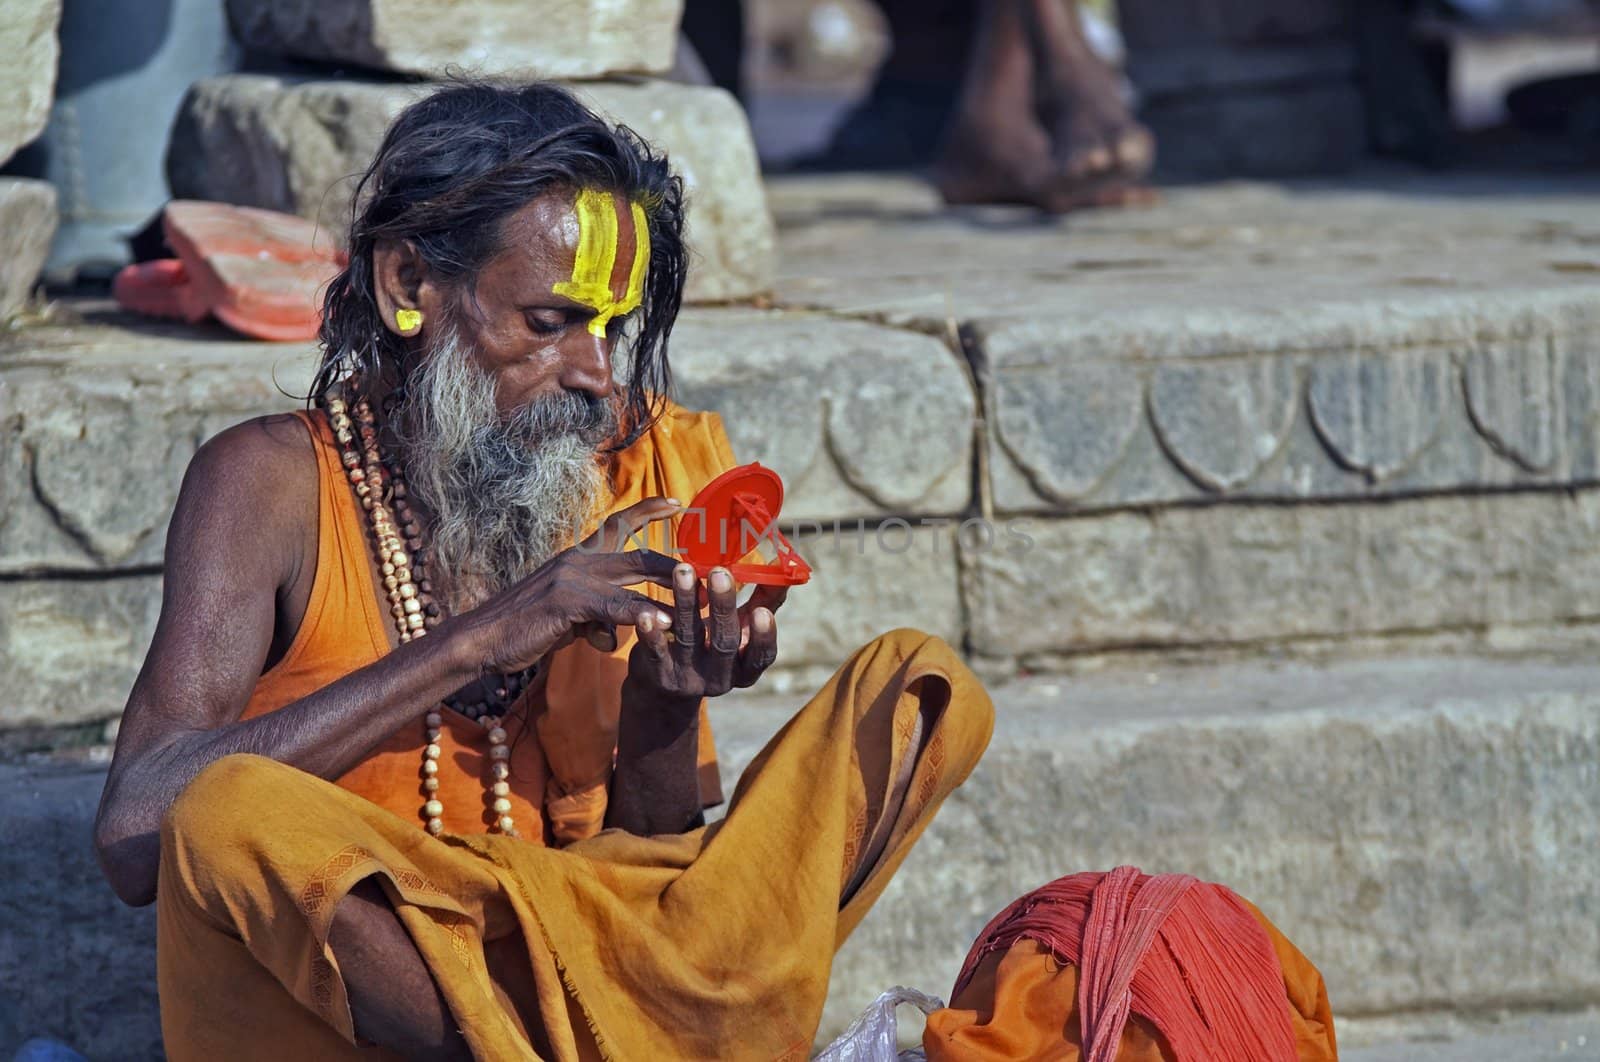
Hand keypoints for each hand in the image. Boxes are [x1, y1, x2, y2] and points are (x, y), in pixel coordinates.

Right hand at [457, 497, 680, 673]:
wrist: (482, 639)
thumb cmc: (526, 628)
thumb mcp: (570, 616)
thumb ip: (598, 614)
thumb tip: (620, 628)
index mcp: (578, 559)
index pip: (617, 525)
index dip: (648, 511)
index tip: (677, 502)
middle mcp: (578, 561)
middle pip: (639, 557)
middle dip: (677, 569)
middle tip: (709, 578)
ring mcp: (572, 579)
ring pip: (633, 582)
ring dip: (668, 596)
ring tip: (698, 609)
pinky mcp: (567, 602)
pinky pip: (614, 607)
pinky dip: (640, 616)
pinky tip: (661, 623)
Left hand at [628, 562, 782, 699]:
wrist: (665, 688)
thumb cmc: (710, 646)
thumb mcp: (739, 630)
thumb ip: (764, 602)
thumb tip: (787, 572)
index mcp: (745, 668)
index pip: (761, 657)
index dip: (763, 636)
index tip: (763, 611)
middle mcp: (720, 678)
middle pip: (725, 644)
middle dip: (723, 607)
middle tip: (720, 572)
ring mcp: (689, 678)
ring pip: (689, 639)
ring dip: (686, 603)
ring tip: (682, 571)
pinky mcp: (659, 676)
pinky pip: (655, 654)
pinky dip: (651, 634)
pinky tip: (645, 614)